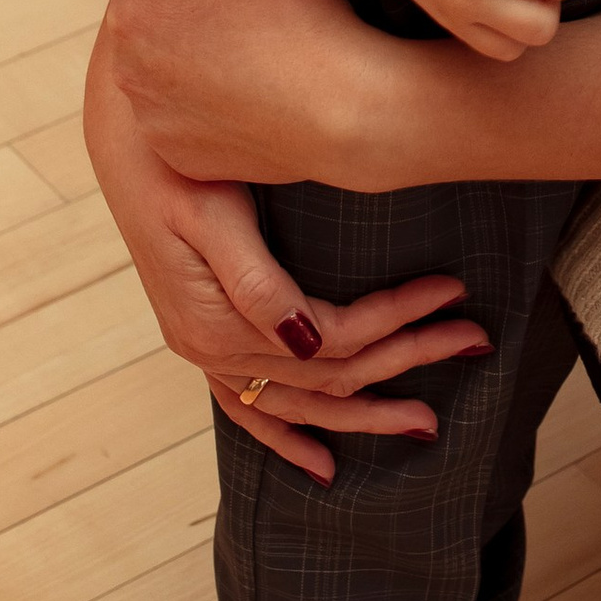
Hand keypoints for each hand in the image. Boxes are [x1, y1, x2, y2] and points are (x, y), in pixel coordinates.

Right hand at [83, 28, 486, 482]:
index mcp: (218, 320)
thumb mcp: (211, 211)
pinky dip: (288, 439)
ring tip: (428, 422)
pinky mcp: (203, 339)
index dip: (398, 318)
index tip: (454, 289)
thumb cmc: (172, 158)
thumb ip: (255, 280)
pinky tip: (325, 467)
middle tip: (475, 339)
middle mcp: (211, 349)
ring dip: (365, 412)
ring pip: (300, 402)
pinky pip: (250, 408)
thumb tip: (306, 344)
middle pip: (328, 375)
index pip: (333, 340)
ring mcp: (205, 352)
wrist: (125, 134)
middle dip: (406, 360)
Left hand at [104, 0, 403, 181]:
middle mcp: (126, 69)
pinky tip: (250, 74)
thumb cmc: (301, 17)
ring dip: (191, 30)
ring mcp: (151, 118)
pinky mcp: (178, 152)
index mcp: (132, 9)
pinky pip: (182, 101)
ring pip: (163, 50)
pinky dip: (204, 84)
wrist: (347, 115)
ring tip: (249, 23)